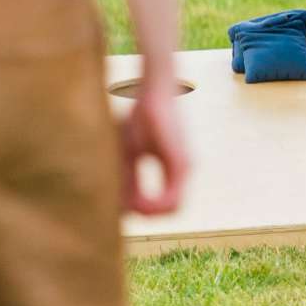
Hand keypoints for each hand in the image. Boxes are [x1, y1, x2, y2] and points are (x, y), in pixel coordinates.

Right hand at [120, 81, 189, 214]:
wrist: (155, 91)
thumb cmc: (140, 117)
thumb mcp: (130, 152)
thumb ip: (127, 177)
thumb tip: (120, 203)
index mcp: (173, 169)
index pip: (164, 203)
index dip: (144, 210)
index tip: (124, 205)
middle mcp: (183, 171)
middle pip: (169, 210)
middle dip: (146, 213)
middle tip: (124, 208)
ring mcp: (185, 168)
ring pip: (172, 208)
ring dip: (148, 211)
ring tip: (130, 205)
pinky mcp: (181, 163)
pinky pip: (171, 199)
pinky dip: (154, 205)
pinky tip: (138, 201)